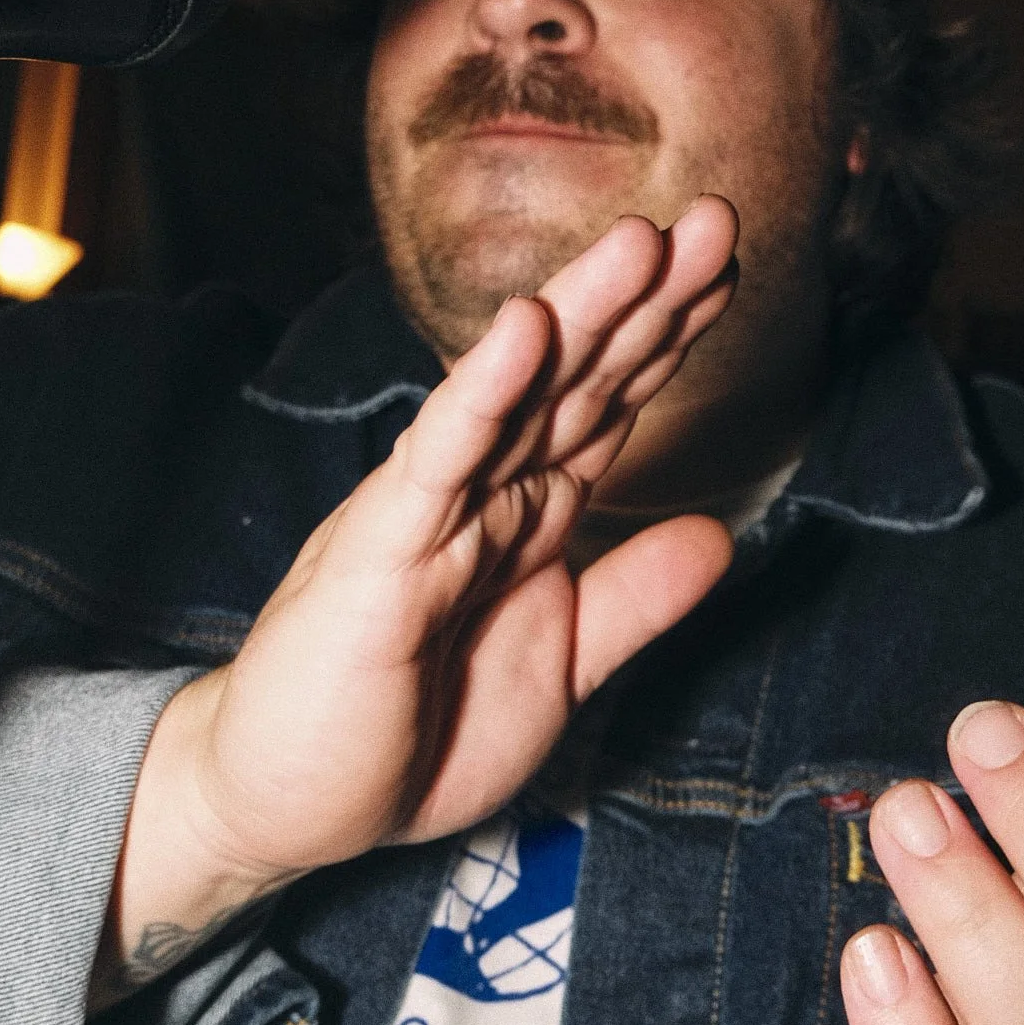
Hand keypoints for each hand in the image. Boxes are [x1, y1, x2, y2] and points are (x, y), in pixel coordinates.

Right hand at [98, 199, 738, 996]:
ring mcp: (430, 514)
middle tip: (721, 218)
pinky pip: (440, 462)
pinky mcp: (381, 553)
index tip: (730, 270)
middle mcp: (485, 495)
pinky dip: (484, 394)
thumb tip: (720, 533)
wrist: (293, 805)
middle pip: (579, 379)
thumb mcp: (562, 667)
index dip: (670, 338)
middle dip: (649, 300)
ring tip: (644, 239)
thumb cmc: (412, 730)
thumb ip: (634, 599)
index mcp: (527, 517)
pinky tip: (526, 329)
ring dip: (580, 315)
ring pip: (518, 397)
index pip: (609, 406)